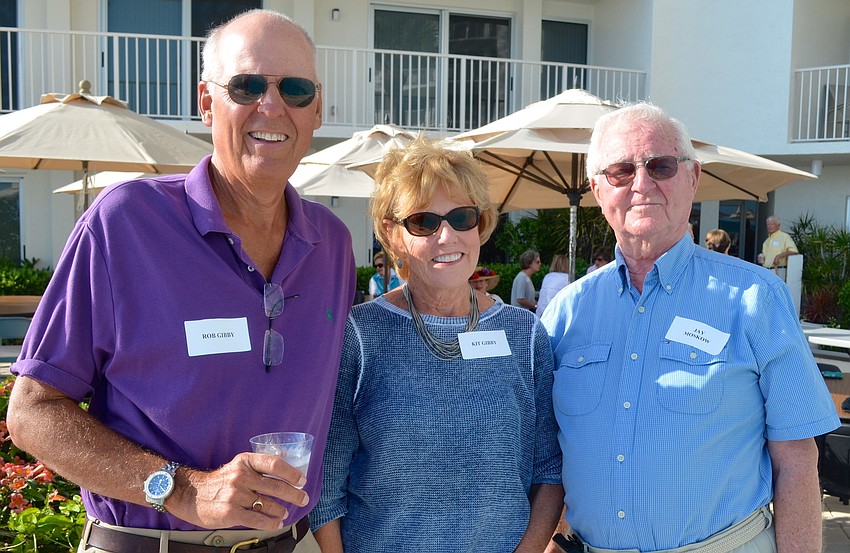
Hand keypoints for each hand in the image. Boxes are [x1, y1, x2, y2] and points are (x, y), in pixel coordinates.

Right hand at [171, 453, 308, 530]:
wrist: (191, 494)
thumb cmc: (219, 481)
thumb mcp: (238, 466)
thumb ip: (258, 467)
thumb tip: (286, 469)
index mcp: (245, 461)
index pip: (274, 464)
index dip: (291, 473)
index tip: (302, 480)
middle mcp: (241, 476)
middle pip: (276, 485)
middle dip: (294, 494)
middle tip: (303, 499)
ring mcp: (235, 495)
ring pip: (269, 505)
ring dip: (281, 510)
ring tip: (284, 513)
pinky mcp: (230, 513)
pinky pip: (258, 520)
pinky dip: (271, 523)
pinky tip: (276, 523)